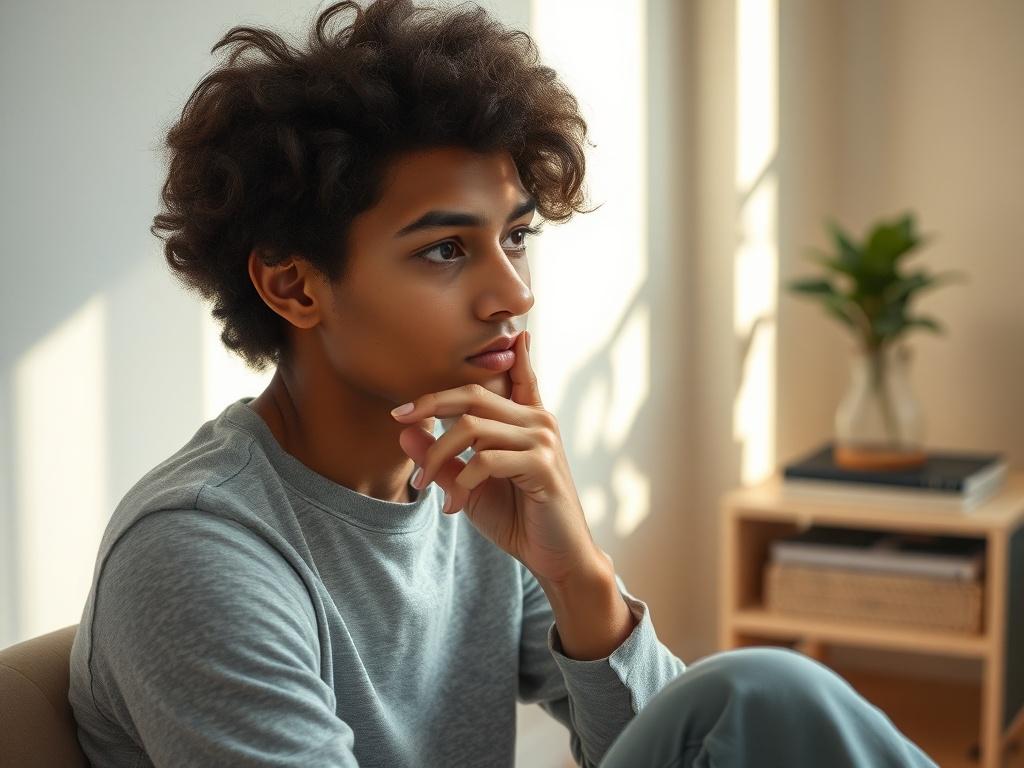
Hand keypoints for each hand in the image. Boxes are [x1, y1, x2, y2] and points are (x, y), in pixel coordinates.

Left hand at [390, 331, 601, 585]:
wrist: (556, 558)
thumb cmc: (516, 518)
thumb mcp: (469, 485)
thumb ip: (443, 459)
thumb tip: (405, 432)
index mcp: (526, 419)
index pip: (503, 376)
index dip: (469, 366)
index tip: (434, 371)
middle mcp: (538, 420)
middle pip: (474, 395)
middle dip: (431, 404)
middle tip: (399, 418)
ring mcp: (543, 440)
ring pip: (473, 427)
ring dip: (438, 455)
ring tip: (422, 485)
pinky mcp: (543, 465)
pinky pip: (486, 460)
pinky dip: (460, 483)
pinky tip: (452, 507)